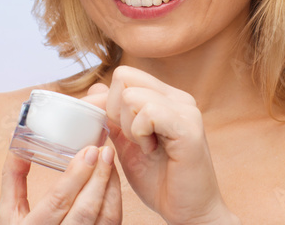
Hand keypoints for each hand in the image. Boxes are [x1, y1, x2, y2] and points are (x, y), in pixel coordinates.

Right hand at [0, 145, 121, 223]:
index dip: (76, 175)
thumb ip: (13, 178)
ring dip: (111, 188)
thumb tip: (18, 142)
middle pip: (85, 209)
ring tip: (110, 163)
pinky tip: (112, 183)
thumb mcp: (8, 211)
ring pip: (105, 218)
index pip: (58, 201)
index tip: (89, 151)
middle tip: (105, 152)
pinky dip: (115, 201)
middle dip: (98, 177)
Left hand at [84, 66, 236, 224]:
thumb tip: (96, 87)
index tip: (120, 132)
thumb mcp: (127, 142)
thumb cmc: (160, 180)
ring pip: (131, 96)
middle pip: (124, 77)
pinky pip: (148, 113)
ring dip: (129, 128)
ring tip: (146, 147)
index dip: (108, 103)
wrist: (188, 211)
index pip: (124, 75)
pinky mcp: (188, 128)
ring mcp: (186, 110)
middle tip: (134, 139)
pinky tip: (152, 150)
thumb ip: (114, 115)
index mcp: (166, 97)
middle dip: (115, 111)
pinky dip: (140, 134)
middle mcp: (179, 97)